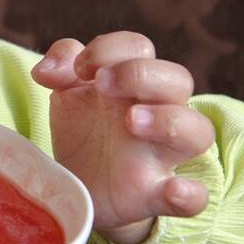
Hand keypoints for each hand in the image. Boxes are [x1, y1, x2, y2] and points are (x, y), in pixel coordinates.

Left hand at [31, 32, 214, 243]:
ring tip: (131, 121)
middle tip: (103, 85)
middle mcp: (157, 112)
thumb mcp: (68, 93)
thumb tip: (46, 69)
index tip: (79, 69)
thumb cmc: (83, 129)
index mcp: (133, 83)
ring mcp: (161, 155)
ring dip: (169, 121)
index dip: (110, 50)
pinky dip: (190, 194)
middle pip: (177, 79)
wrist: (78, 185)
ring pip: (197, 130)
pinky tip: (174, 189)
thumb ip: (61, 68)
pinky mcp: (157, 194)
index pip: (139, 48)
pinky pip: (194, 196)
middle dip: (140, 74)